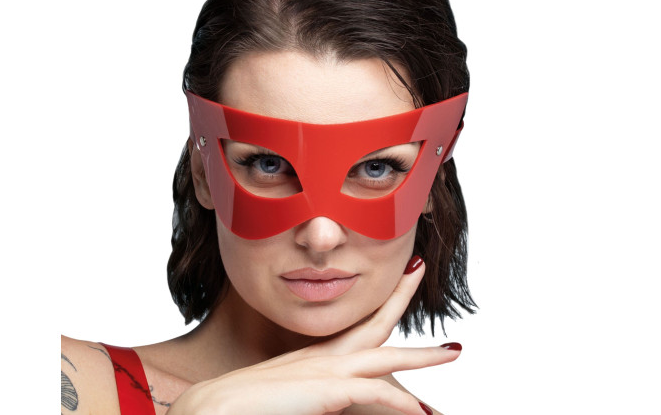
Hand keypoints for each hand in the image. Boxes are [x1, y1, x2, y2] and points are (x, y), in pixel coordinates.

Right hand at [166, 257, 460, 414]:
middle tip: (419, 267)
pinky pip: (373, 394)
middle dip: (399, 296)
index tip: (394, 280)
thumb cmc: (242, 404)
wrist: (212, 409)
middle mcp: (323, 356)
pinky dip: (399, 402)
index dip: (377, 303)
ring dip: (423, 355)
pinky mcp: (325, 392)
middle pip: (373, 322)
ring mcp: (325, 371)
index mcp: (315, 355)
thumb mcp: (287, 393)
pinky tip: (422, 411)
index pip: (354, 322)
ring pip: (385, 356)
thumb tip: (325, 395)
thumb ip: (309, 390)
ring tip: (455, 351)